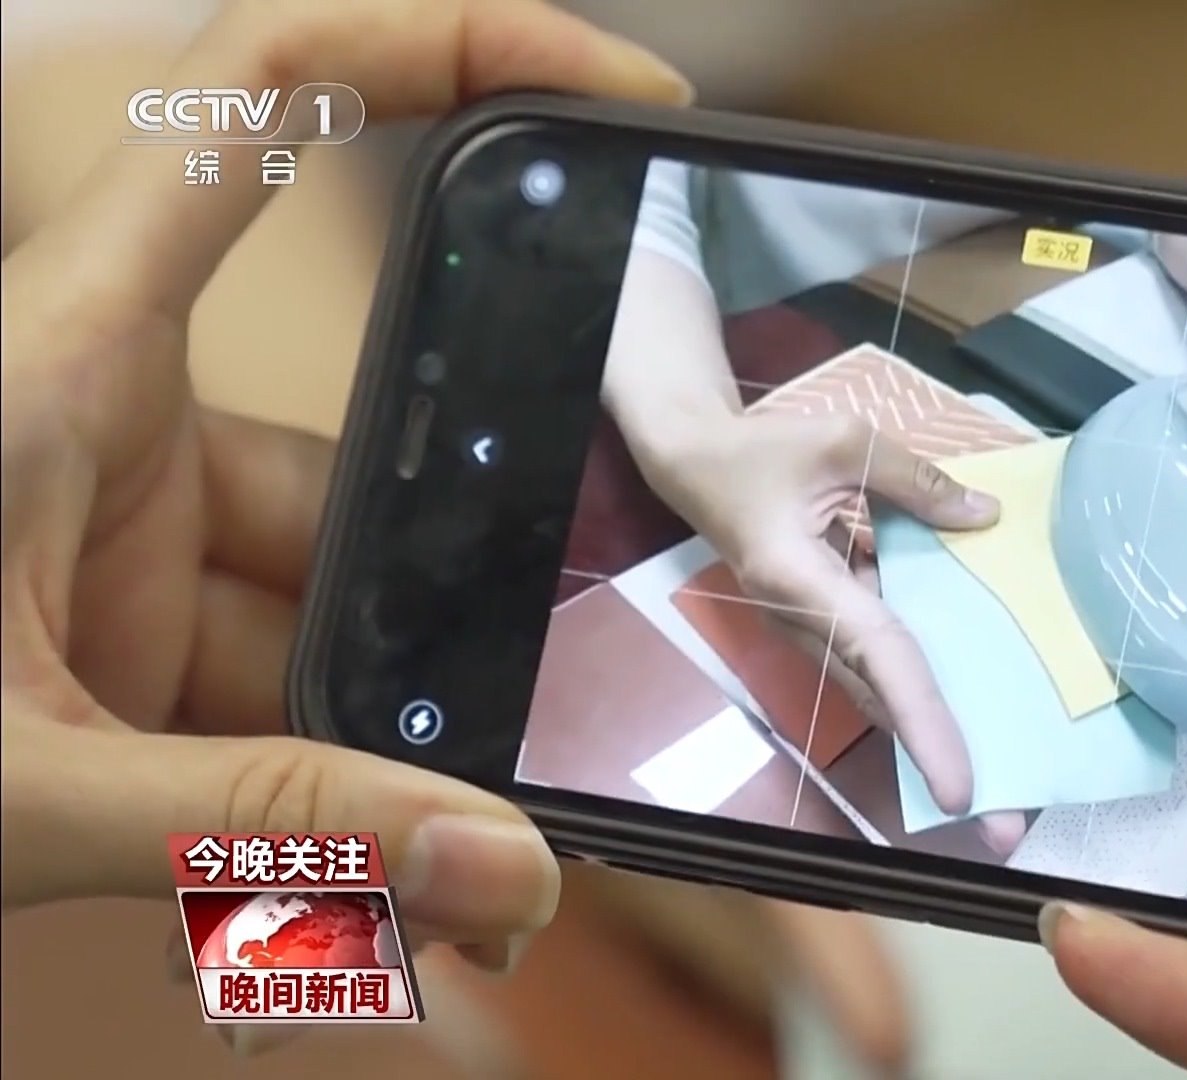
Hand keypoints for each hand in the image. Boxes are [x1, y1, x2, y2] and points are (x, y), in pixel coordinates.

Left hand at [0, 0, 908, 1067]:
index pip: (265, 103)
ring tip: (463, 887)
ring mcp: (112, 535)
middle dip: (466, 625)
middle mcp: (103, 420)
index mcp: (63, 355)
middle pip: (367, 464)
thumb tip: (502, 870)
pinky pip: (268, 691)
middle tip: (551, 752)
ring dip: (393, 758)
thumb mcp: (8, 776)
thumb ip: (259, 831)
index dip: (447, 43)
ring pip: (326, 613)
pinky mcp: (112, 636)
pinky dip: (325, 797)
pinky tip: (375, 897)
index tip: (612, 93)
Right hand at [643, 411, 1030, 853]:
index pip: (878, 655)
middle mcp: (807, 624)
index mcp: (802, 582)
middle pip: (886, 702)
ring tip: (1008, 788)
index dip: (923, 722)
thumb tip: (984, 518)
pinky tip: (986, 695)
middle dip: (943, 764)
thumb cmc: (762, 452)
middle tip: (1008, 827)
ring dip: (940, 735)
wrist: (700, 466)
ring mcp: (815, 632)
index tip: (960, 788)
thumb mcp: (844, 441)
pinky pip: (886, 661)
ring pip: (887, 693)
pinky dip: (929, 685)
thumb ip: (916, 482)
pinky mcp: (829, 625)